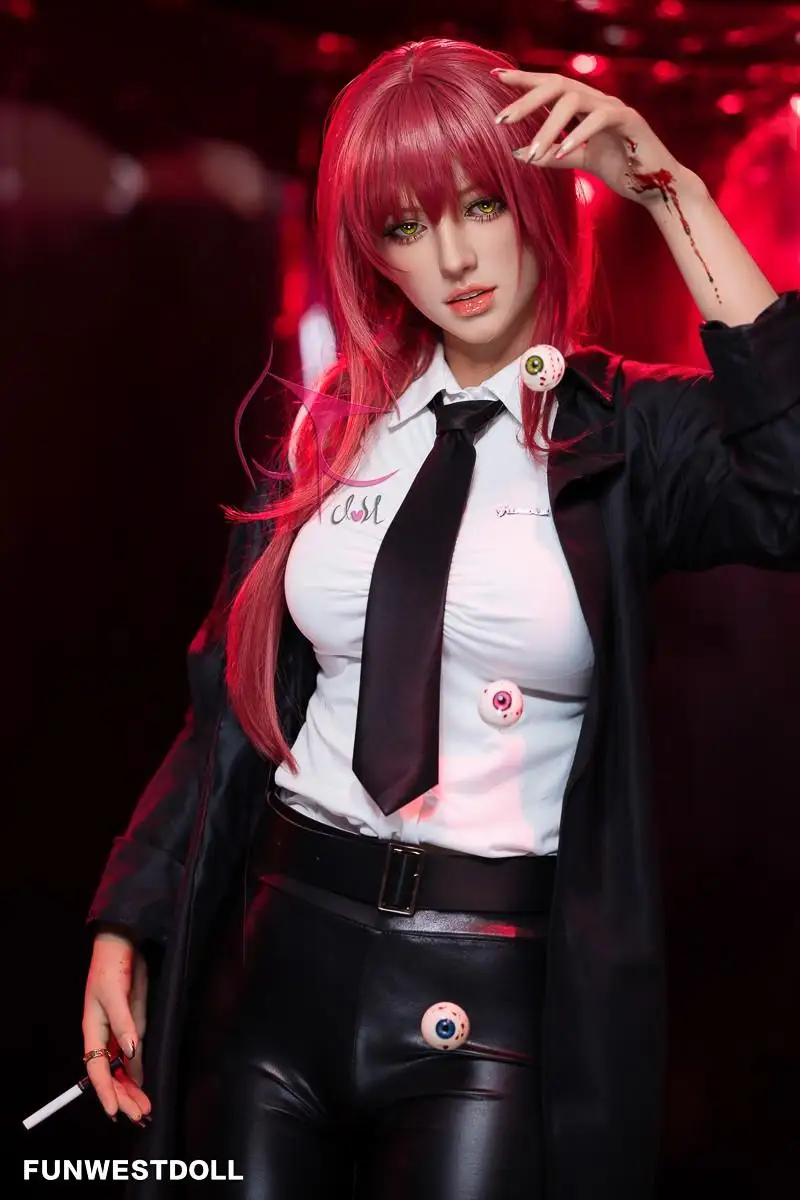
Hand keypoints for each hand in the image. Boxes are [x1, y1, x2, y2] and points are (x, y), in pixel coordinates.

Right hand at [82, 930, 151, 1123]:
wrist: (122, 945)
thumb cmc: (111, 968)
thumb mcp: (115, 994)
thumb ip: (124, 1023)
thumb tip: (130, 1053)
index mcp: (94, 1031)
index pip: (97, 1070)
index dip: (105, 1092)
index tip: (114, 1112)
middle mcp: (105, 1037)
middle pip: (110, 1075)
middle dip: (123, 1097)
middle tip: (140, 1115)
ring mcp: (120, 1032)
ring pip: (122, 1069)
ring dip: (131, 1089)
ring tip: (144, 1108)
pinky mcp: (133, 1024)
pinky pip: (132, 1056)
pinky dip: (137, 1073)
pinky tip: (143, 1085)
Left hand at [494, 69, 705, 206]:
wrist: (656, 186)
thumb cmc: (621, 169)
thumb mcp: (580, 161)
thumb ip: (553, 155)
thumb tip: (518, 153)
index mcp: (585, 106)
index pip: (550, 86)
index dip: (524, 80)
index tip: (495, 77)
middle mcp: (598, 99)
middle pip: (557, 85)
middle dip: (527, 99)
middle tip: (501, 119)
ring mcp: (614, 107)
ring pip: (574, 100)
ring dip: (548, 126)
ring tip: (533, 153)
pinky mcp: (630, 121)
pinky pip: (600, 118)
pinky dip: (577, 134)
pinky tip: (561, 152)